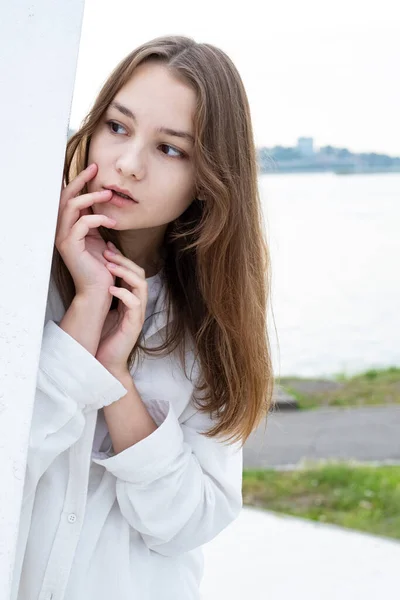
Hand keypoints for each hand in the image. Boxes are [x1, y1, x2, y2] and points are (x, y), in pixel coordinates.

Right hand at [55, 163, 116, 298]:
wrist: (98, 289)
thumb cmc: (102, 266)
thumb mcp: (99, 238)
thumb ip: (97, 222)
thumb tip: (104, 204)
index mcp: (68, 226)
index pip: (69, 198)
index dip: (79, 182)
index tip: (94, 169)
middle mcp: (62, 230)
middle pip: (65, 197)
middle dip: (80, 180)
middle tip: (95, 169)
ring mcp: (63, 238)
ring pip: (71, 207)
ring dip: (90, 197)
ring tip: (108, 194)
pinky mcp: (70, 246)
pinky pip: (81, 224)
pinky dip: (97, 219)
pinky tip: (111, 222)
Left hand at [95, 243, 147, 376]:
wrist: (104, 362)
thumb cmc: (103, 337)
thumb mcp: (104, 309)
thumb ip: (104, 293)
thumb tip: (96, 274)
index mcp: (130, 298)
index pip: (133, 272)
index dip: (122, 258)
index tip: (107, 247)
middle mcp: (137, 304)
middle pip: (140, 274)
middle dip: (124, 261)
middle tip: (107, 252)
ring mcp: (137, 314)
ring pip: (141, 286)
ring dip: (125, 273)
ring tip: (109, 266)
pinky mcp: (134, 325)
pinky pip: (135, 304)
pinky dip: (124, 294)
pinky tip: (111, 289)